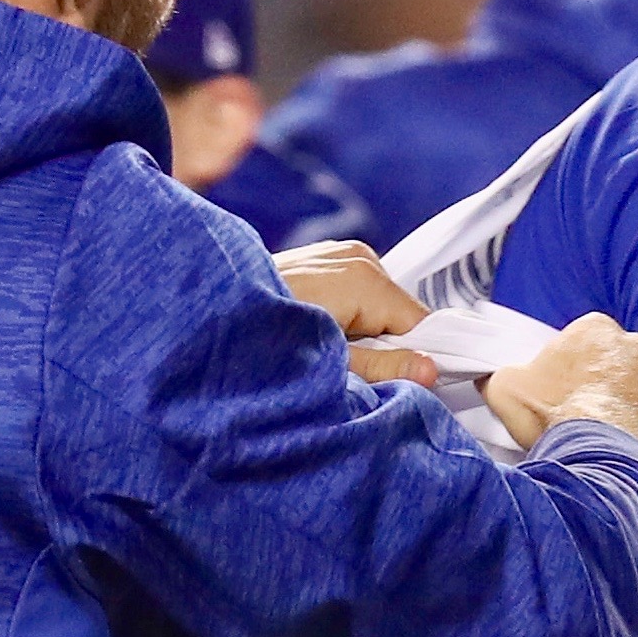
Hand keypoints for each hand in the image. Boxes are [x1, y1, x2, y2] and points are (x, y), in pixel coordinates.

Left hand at [273, 241, 437, 386]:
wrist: (205, 311)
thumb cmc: (260, 339)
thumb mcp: (331, 365)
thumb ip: (385, 368)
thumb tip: (432, 371)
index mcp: (365, 277)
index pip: (421, 322)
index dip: (417, 357)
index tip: (406, 383)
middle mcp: (358, 256)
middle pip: (401, 313)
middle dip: (388, 345)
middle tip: (353, 370)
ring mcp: (339, 253)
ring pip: (380, 304)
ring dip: (366, 333)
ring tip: (328, 350)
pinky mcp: (325, 259)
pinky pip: (358, 292)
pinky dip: (349, 316)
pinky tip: (320, 331)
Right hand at [479, 312, 637, 473]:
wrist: (606, 462)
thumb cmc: (558, 424)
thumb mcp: (506, 392)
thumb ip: (503, 376)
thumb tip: (493, 376)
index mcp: (595, 332)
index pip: (590, 344)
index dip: (583, 375)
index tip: (578, 402)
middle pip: (632, 364)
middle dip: (622, 390)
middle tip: (608, 427)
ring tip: (637, 444)